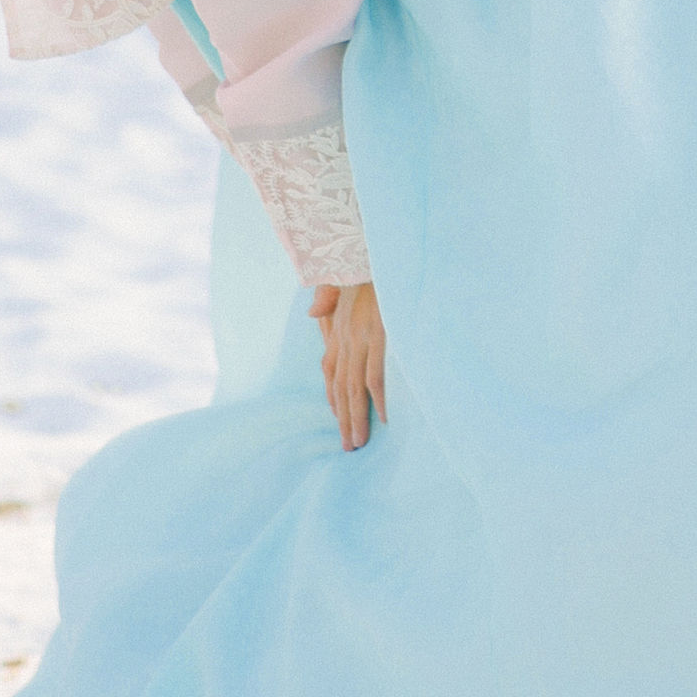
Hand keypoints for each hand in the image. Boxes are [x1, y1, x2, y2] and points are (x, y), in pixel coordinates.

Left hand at [309, 280, 386, 452]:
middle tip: (348, 447)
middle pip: (340, 387)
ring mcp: (361, 337)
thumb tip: (312, 312)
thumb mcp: (340, 279)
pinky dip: (378, 399)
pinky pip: (375, 375)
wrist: (373, 249)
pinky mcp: (378, 335)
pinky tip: (384, 418)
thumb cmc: (364, 266)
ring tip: (358, 442)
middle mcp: (346, 337)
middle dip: (343, 419)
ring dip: (356, 418)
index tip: (338, 420)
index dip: (333, 398)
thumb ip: (328, 299)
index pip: (331, 371)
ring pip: (355, 388)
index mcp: (339, 328)